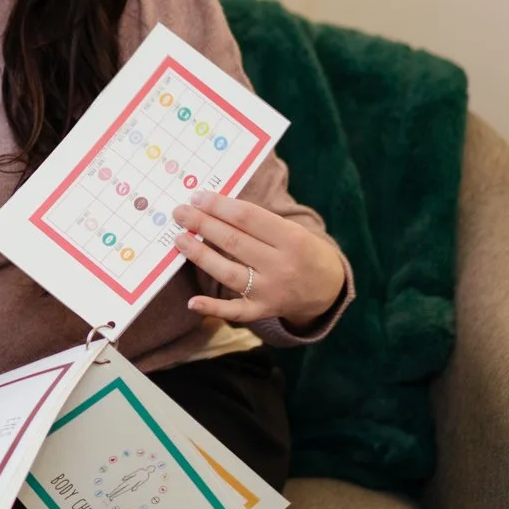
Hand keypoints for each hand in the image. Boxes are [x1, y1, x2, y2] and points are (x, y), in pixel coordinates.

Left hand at [172, 190, 345, 330]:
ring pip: (228, 273)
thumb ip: (259, 222)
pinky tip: (192, 302)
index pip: (248, 218)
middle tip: (180, 212)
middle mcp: (282, 266)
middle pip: (234, 242)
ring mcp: (271, 291)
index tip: (197, 196)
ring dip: (200, 255)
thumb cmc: (303, 250)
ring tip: (179, 238)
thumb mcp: (293, 230)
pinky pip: (234, 311)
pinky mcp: (262, 311)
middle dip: (203, 224)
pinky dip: (212, 308)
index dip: (219, 206)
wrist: (328, 289)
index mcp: (292, 239)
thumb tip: (214, 206)